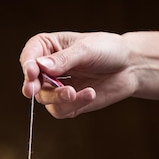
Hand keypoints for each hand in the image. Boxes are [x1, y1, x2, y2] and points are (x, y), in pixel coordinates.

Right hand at [19, 31, 134, 117]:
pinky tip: (89, 94)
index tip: (32, 71)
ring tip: (74, 92)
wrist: (130, 67)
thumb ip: (64, 59)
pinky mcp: (68, 104)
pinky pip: (61, 110)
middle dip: (33, 87)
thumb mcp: (87, 49)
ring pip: (45, 99)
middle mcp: (48, 70)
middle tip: (32, 91)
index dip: (28, 65)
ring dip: (57, 97)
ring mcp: (56, 88)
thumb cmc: (108, 50)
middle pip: (32, 82)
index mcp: (47, 48)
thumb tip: (40, 66)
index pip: (29, 56)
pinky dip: (73, 104)